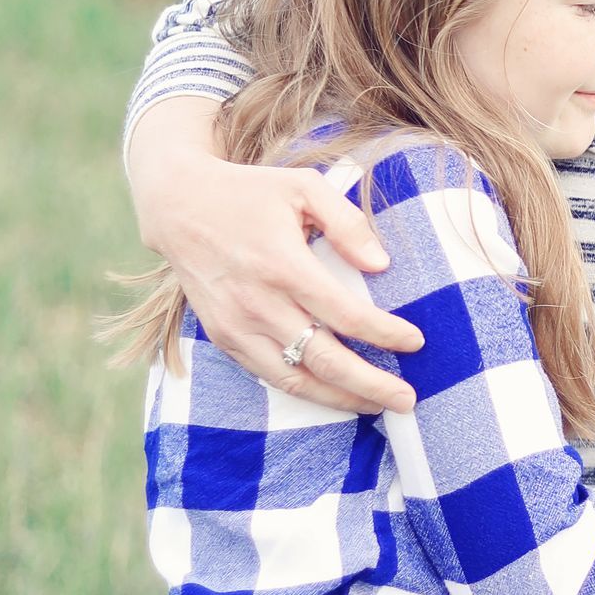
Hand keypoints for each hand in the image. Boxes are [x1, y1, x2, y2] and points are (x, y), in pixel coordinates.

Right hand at [129, 100, 421, 413]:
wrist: (178, 206)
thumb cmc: (250, 193)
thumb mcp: (303, 187)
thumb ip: (346, 222)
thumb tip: (381, 264)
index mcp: (283, 265)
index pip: (345, 315)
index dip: (384, 334)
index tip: (416, 342)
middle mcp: (258, 304)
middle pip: (324, 359)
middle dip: (371, 384)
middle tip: (407, 401)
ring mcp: (237, 326)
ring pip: (295, 379)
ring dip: (338, 399)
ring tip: (376, 407)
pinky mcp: (223, 338)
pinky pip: (268, 375)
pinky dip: (303, 389)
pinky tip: (332, 393)